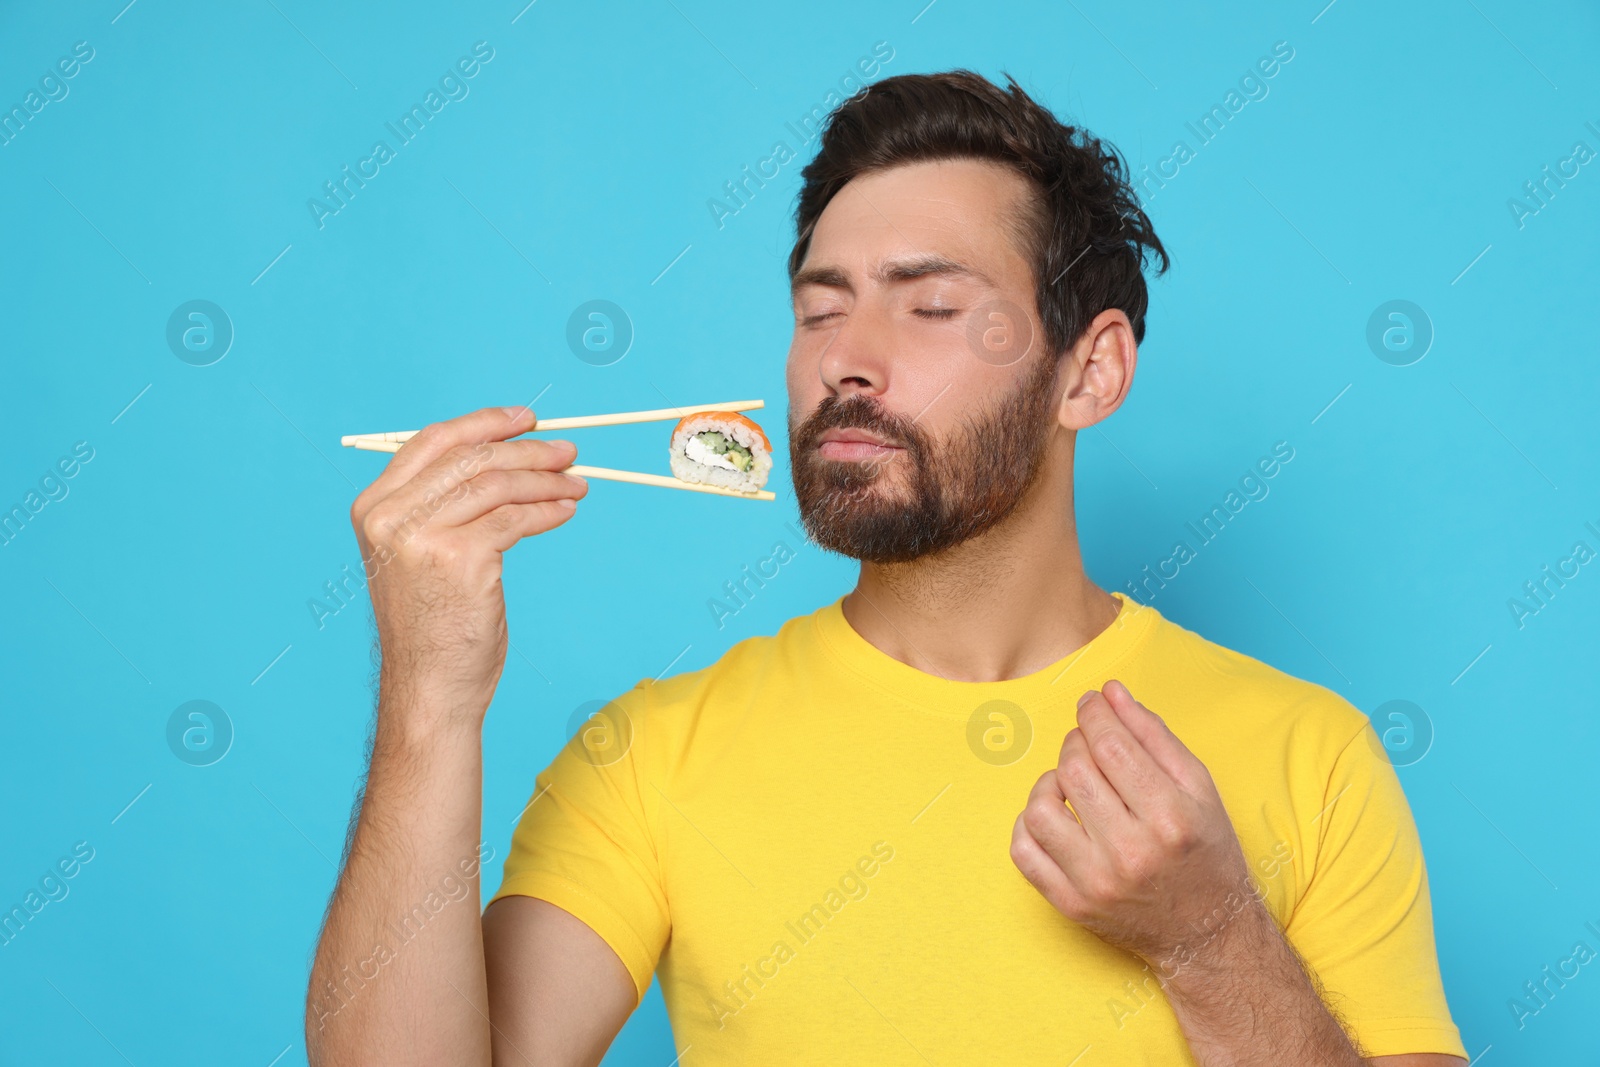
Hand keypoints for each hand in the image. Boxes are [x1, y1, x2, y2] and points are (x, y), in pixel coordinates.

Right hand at [349, 405, 587, 724]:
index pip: (433, 441)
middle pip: (471, 457)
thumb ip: (442, 504)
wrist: (430, 685)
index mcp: (374, 506)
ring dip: (546, 480)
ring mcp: (421, 537)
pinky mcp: (459, 559)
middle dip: (527, 450)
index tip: (527, 420)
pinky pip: (515, 519)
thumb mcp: (420, 552)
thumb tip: (505, 456)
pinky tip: (565, 511)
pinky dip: (548, 511)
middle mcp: (390, 517)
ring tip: (576, 484)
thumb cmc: (433, 622)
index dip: (485, 423)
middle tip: (568, 451)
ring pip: (497, 484)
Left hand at [1009, 680, 1262, 974]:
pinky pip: (1023, 851)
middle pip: (1075, 770)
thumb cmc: (1205, 852)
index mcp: (1170, 818)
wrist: (1206, 932)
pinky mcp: (1071, 904)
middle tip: (1088, 743)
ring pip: (1040, 808)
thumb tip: (1110, 692)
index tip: (1090, 702)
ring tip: (1071, 781)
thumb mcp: (1199, 788)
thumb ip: (1153, 734)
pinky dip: (1029, 823)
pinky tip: (1056, 814)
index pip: (1111, 746)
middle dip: (1076, 742)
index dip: (1094, 714)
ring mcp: (1096, 883)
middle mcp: (1131, 853)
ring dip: (1049, 781)